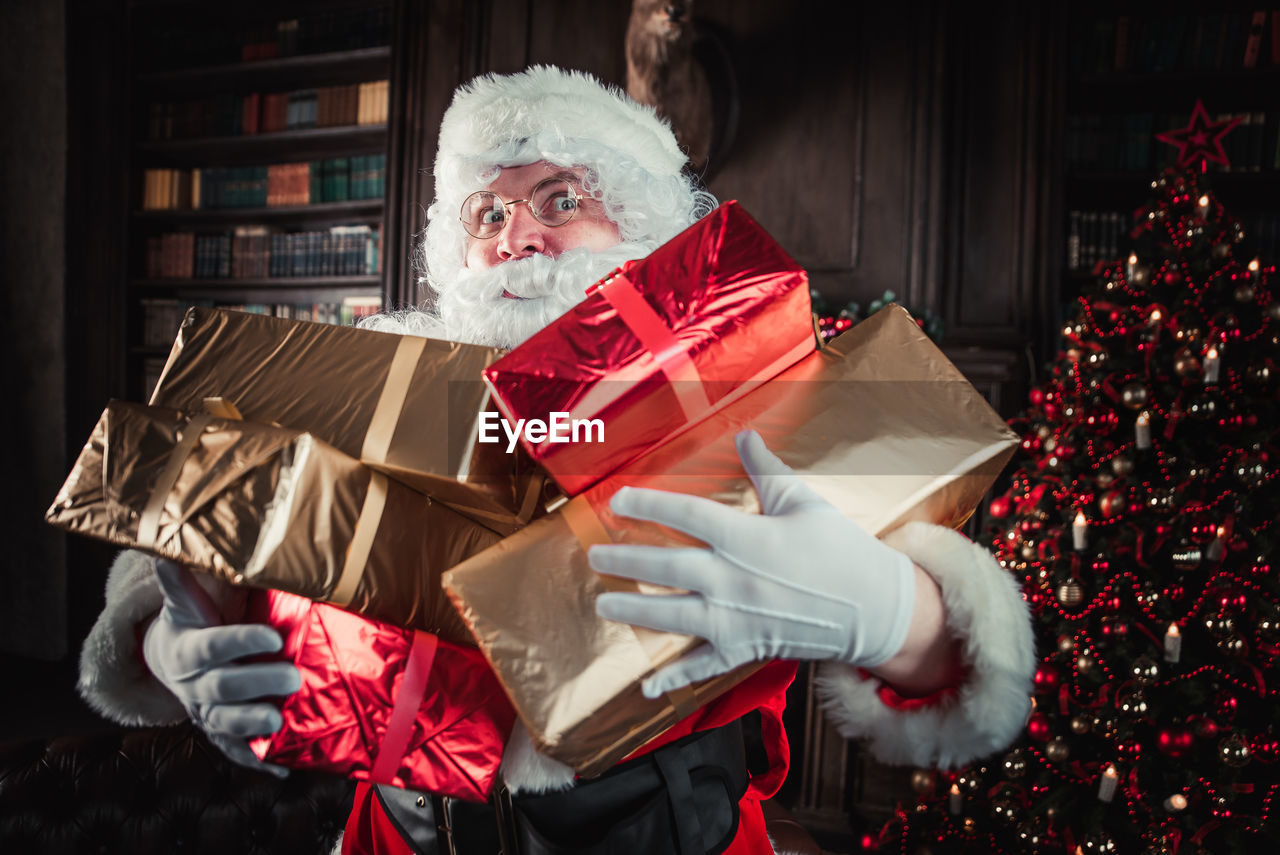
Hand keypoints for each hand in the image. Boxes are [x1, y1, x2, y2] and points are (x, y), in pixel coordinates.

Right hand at [143, 559, 300, 775]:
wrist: (169, 660)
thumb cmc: (188, 623)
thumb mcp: (182, 601)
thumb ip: (180, 579)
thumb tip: (168, 548)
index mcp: (186, 650)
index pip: (214, 646)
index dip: (242, 642)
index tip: (273, 636)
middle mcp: (193, 686)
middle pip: (222, 688)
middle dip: (257, 684)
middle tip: (293, 678)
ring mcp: (205, 712)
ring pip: (226, 723)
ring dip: (253, 724)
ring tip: (280, 722)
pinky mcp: (217, 732)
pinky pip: (235, 750)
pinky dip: (257, 761)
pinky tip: (283, 767)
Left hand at [592, 430, 916, 698]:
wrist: (875, 608)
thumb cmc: (843, 551)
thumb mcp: (804, 502)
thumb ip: (767, 470)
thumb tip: (745, 435)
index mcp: (748, 538)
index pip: (686, 516)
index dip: (648, 505)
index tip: (618, 500)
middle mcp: (734, 580)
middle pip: (667, 567)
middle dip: (626, 561)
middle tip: (594, 556)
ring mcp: (737, 619)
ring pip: (673, 615)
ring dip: (635, 610)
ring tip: (604, 604)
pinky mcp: (747, 649)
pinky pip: (704, 666)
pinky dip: (675, 678)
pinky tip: (647, 687)